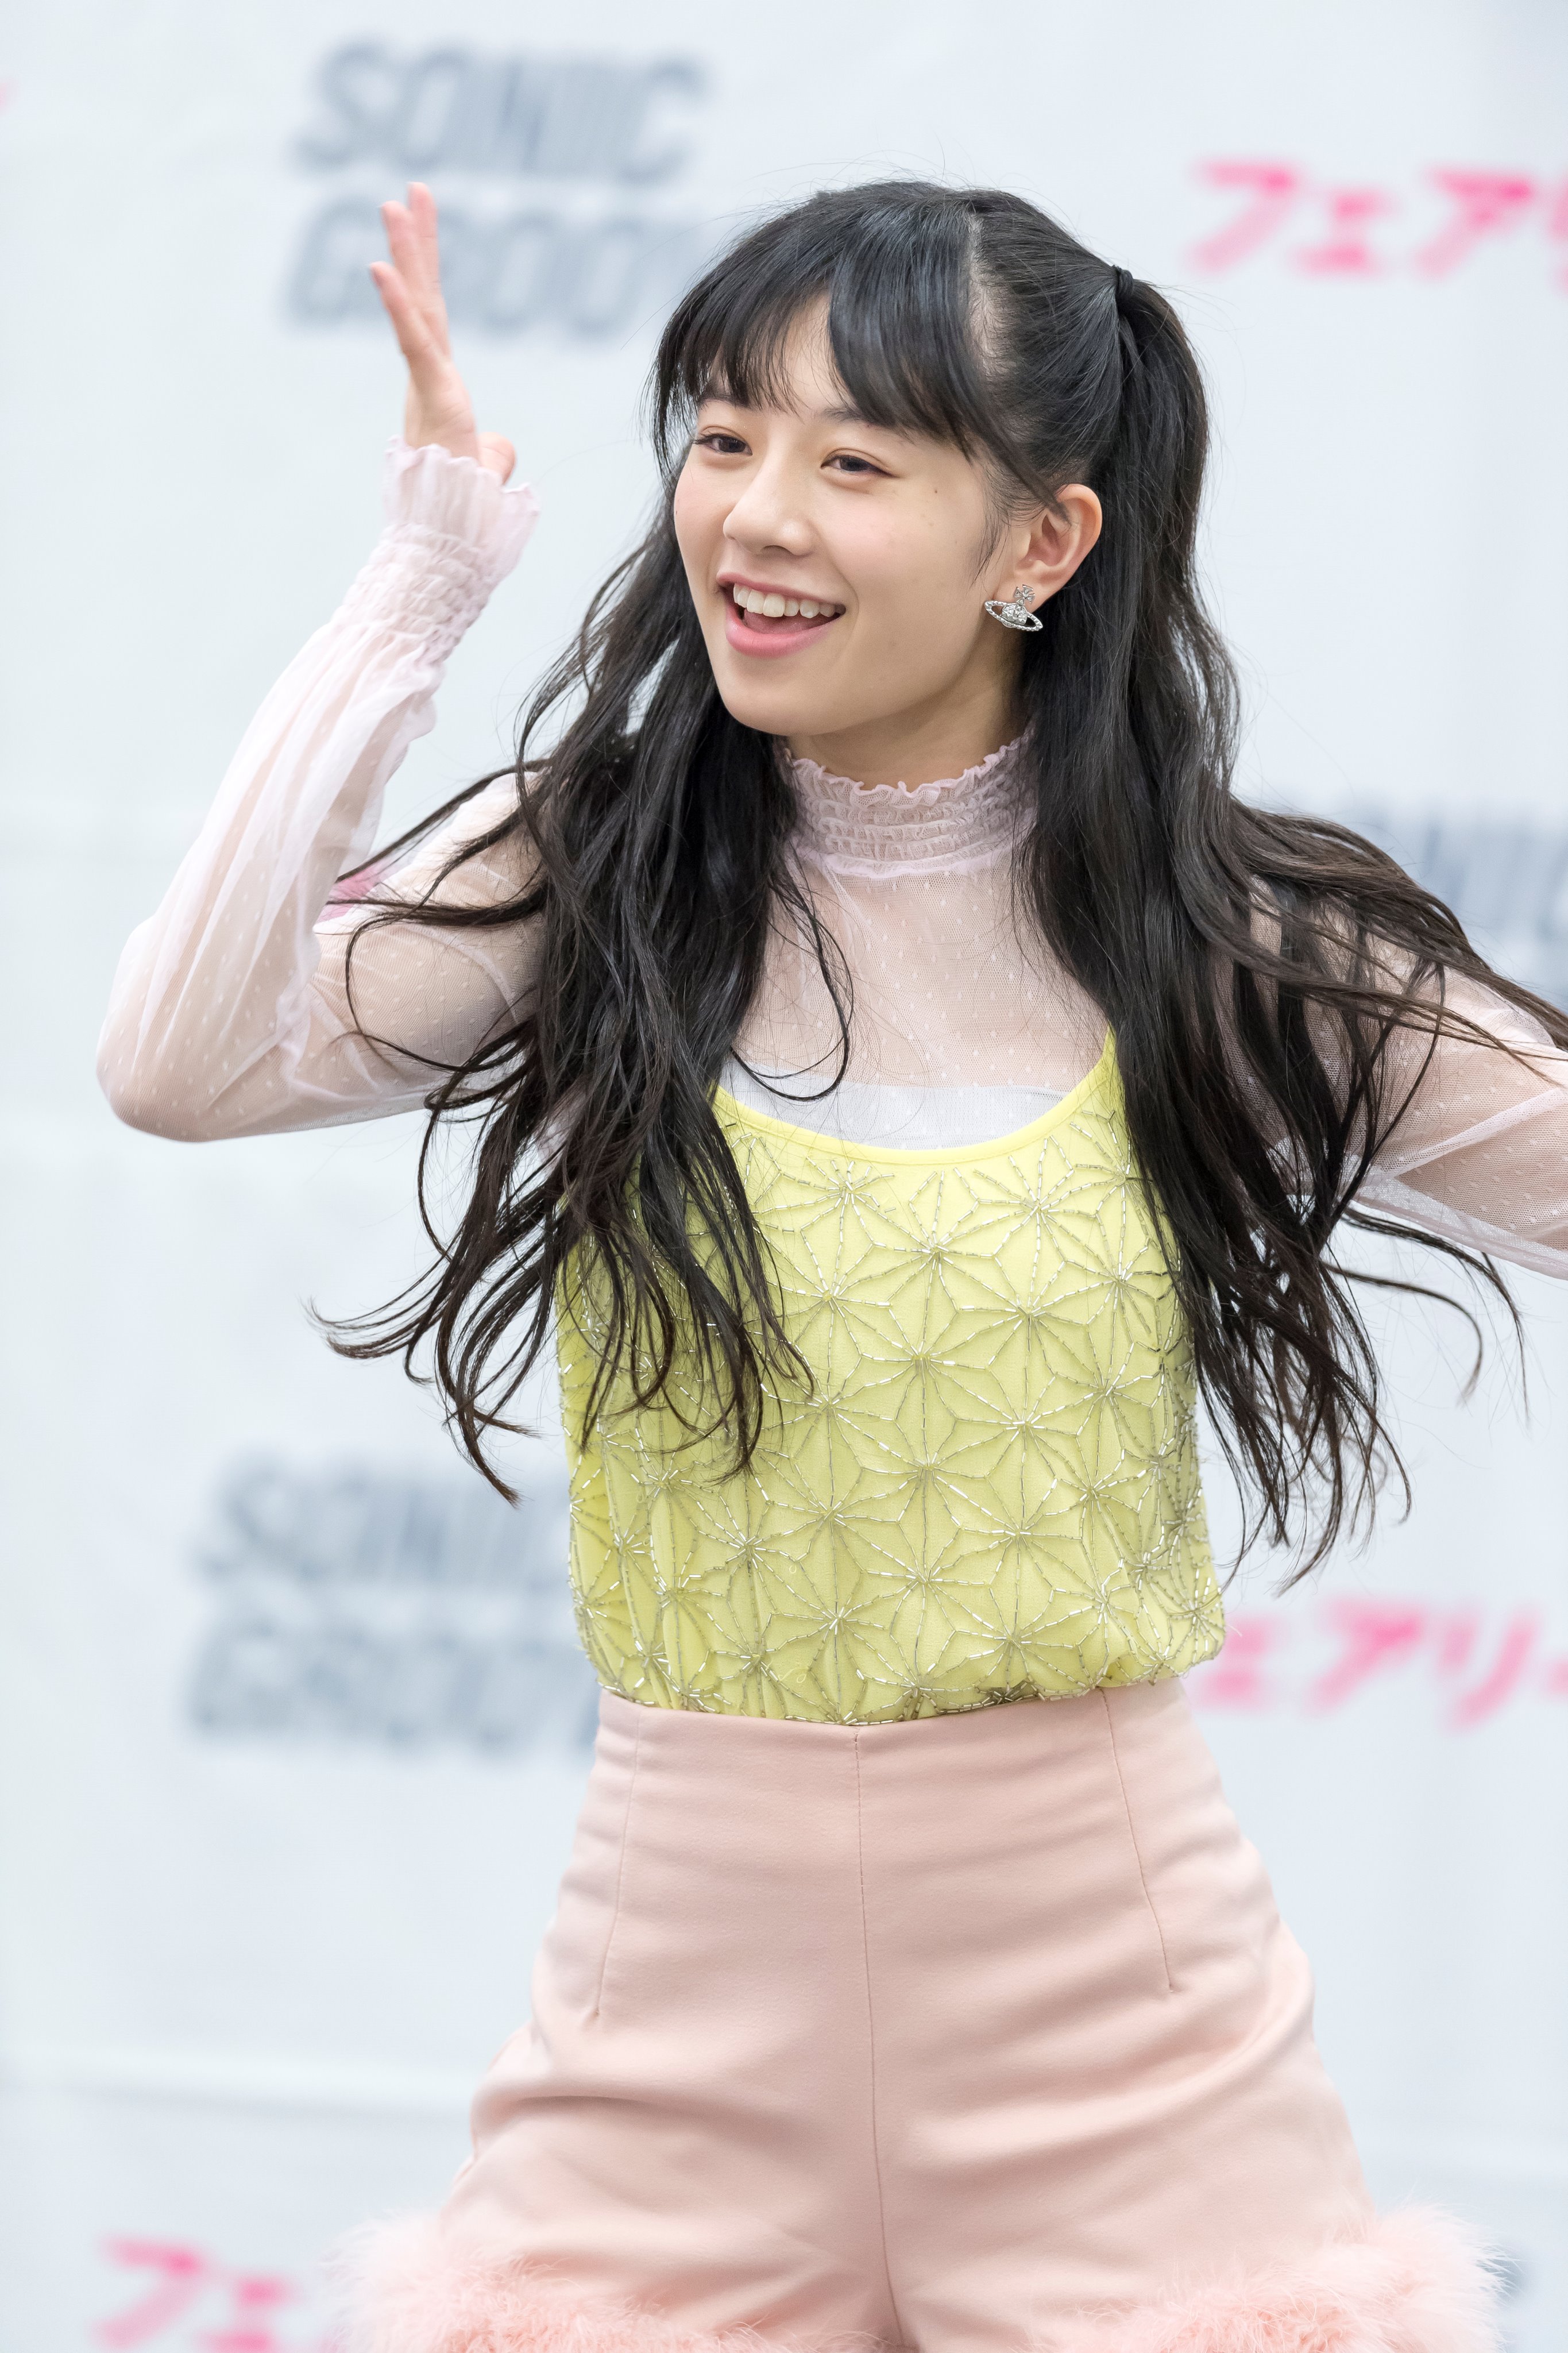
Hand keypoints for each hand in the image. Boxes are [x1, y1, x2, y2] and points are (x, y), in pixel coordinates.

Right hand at [369, 183, 514, 482]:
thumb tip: (498, 450)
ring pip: (417, 309)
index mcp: (439, 385)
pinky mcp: (433, 396)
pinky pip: (413, 343)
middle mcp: (429, 376)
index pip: (435, 317)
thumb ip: (492, 452)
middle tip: (409, 192)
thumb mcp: (485, 468)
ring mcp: (428, 383)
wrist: (450, 535)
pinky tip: (382, 267)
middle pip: (425, 297)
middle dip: (416, 244)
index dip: (427, 273)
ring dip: (405, 256)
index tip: (420, 229)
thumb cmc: (462, 507)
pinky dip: (398, 306)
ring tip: (393, 204)